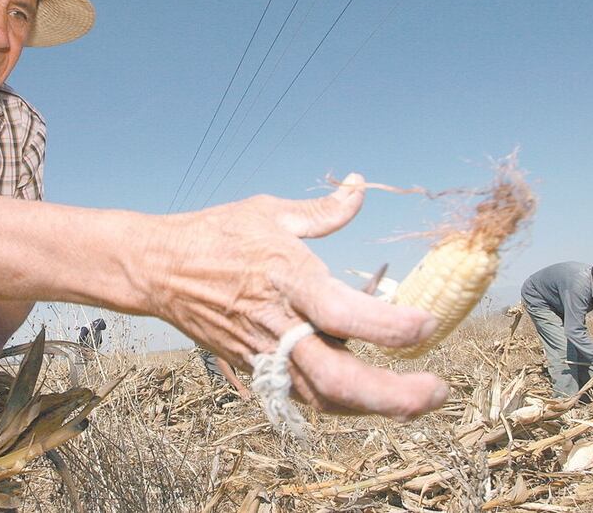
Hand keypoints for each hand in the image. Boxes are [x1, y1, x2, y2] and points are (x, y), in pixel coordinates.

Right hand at [148, 173, 447, 420]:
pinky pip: (299, 397)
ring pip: (321, 398)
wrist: (156, 269)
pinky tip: (364, 398)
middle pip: (338, 378)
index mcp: (286, 278)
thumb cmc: (213, 234)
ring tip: (413, 400)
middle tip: (436, 392)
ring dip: (371, 406)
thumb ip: (324, 210)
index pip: (345, 313)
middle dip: (392, 396)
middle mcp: (277, 323)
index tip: (427, 326)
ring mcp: (262, 353)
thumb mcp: (270, 212)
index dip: (391, 327)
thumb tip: (360, 185)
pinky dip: (336, 403)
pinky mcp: (251, 368)